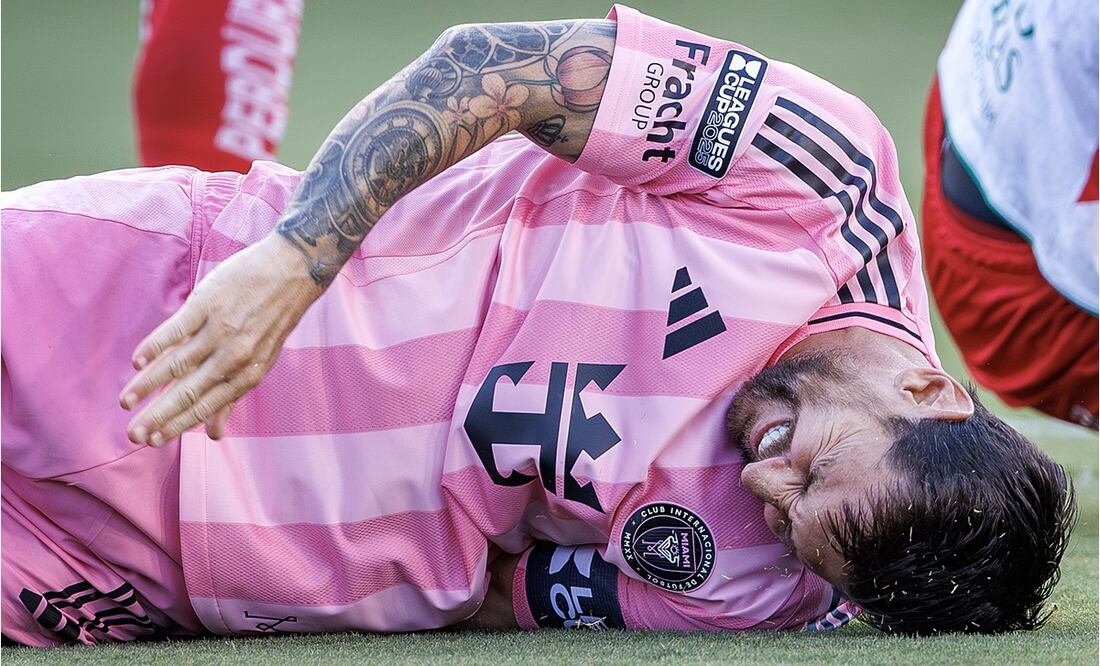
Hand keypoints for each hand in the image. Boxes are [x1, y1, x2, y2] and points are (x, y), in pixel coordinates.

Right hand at [120, 235, 324, 445]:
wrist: (292, 271)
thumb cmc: (272, 319)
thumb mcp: (260, 362)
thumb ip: (233, 397)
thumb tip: (215, 435)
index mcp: (247, 374)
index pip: (206, 407)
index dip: (178, 426)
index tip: (153, 442)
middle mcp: (233, 356)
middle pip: (188, 391)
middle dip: (158, 416)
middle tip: (132, 435)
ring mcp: (220, 329)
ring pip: (177, 363)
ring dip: (147, 384)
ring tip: (124, 401)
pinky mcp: (209, 303)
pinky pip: (176, 329)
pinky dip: (155, 345)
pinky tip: (137, 361)